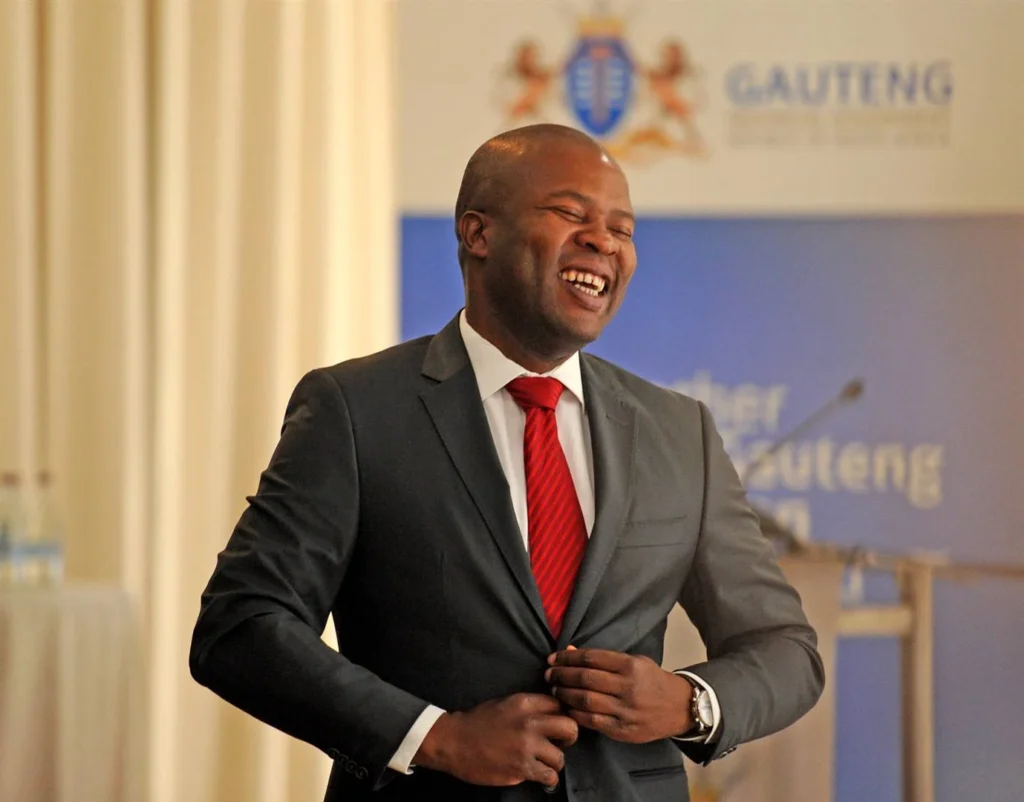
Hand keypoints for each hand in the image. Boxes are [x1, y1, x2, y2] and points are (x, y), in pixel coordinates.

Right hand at [413, 693, 577, 787]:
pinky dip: (547, 779)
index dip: (561, 716)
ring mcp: (527, 747)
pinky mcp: (522, 768)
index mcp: (525, 703)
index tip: (556, 726)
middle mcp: (530, 723)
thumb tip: (550, 715)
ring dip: (554, 763)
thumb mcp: (505, 703)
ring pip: (561, 758)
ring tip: (544, 764)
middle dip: (568, 738)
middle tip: (559, 743)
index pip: (559, 706)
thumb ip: (529, 708)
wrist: (454, 742)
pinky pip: (549, 776)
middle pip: (570, 728)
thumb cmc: (477, 722)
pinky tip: (540, 776)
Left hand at [545, 647, 692, 743]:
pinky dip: (575, 713)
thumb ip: (603, 658)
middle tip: (549, 674)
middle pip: (584, 679)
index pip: (590, 658)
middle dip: (561, 675)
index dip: (567, 658)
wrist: (680, 707)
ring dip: (564, 694)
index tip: (553, 658)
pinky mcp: (623, 730)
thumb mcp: (633, 662)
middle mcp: (627, 687)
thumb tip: (570, 651)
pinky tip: (566, 707)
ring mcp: (625, 710)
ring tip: (554, 689)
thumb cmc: (652, 680)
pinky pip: (592, 721)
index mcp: (630, 666)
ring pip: (585, 700)